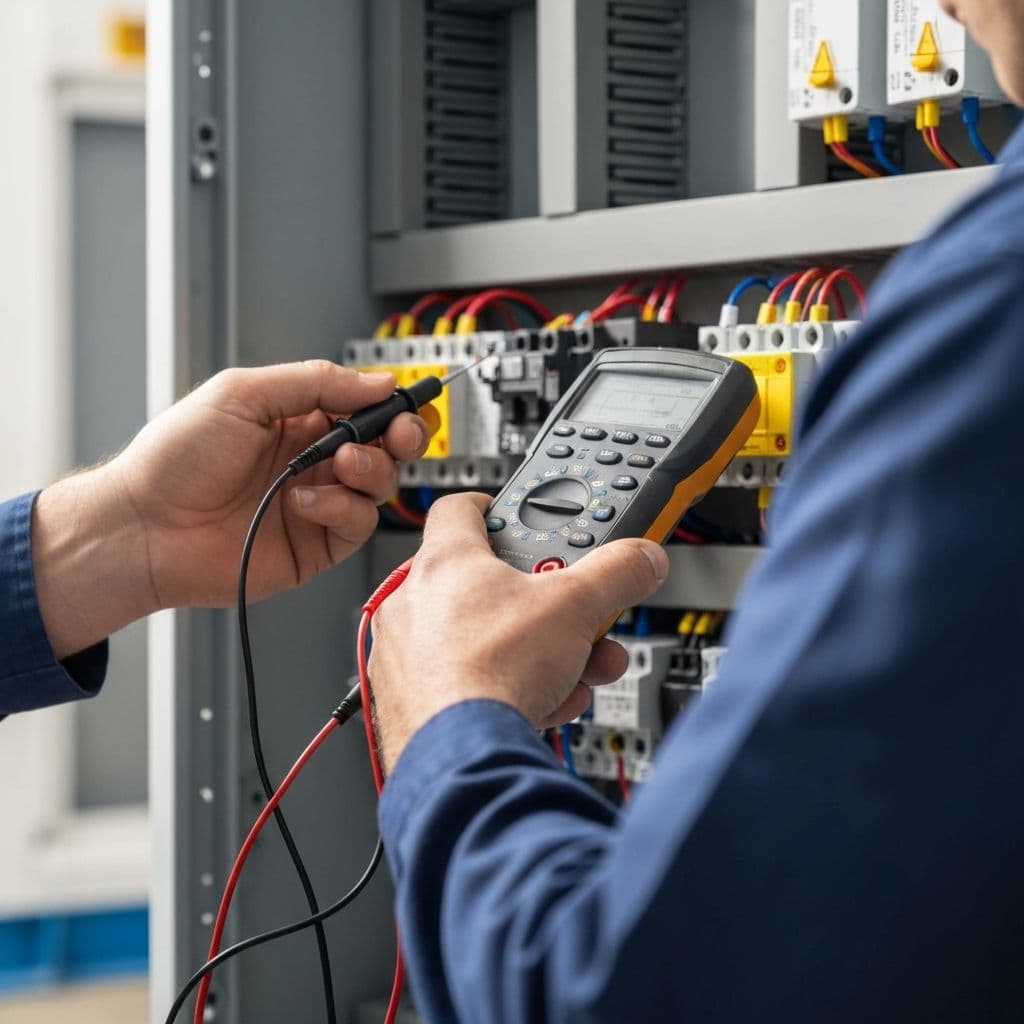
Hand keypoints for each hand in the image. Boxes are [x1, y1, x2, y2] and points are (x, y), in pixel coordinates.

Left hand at [33, 360, 433, 657]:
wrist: (144, 526)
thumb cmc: (175, 459)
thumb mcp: (243, 394)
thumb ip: (315, 382)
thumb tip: (378, 382)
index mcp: (299, 420)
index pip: (365, 408)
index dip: (393, 405)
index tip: (408, 402)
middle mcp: (314, 461)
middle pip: (386, 447)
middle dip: (403, 436)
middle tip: (399, 434)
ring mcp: (318, 504)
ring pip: (380, 485)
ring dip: (370, 468)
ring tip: (338, 463)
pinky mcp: (316, 546)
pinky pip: (357, 524)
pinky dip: (340, 508)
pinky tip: (302, 501)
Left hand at [367, 493, 669, 771]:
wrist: (458, 759)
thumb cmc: (490, 673)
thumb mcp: (575, 606)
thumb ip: (616, 573)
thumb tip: (641, 559)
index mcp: (445, 562)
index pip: (463, 509)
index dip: (498, 508)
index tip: (525, 519)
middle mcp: (414, 604)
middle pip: (490, 586)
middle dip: (545, 603)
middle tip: (576, 612)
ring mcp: (407, 656)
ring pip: (485, 642)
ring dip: (538, 654)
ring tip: (577, 669)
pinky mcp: (410, 702)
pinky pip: (469, 683)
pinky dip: (510, 689)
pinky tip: (547, 702)